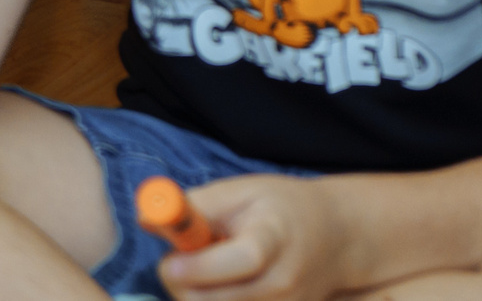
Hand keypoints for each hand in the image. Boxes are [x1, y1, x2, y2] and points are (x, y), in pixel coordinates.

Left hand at [159, 173, 353, 300]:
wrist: (334, 238)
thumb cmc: (280, 207)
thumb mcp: (240, 191)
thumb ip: (195, 206)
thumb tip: (147, 218)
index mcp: (274, 240)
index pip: (240, 261)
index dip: (199, 266)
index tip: (169, 260)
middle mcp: (283, 284)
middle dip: (182, 283)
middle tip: (175, 261)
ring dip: (196, 296)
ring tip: (207, 269)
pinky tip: (221, 286)